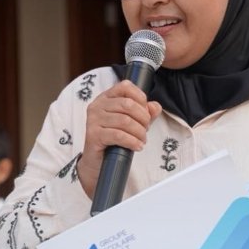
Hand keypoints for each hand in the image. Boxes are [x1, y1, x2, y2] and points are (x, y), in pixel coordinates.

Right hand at [77, 80, 161, 196]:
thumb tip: (155, 106)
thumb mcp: (133, 123)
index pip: (125, 86)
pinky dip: (132, 141)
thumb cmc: (114, 140)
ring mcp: (93, 120)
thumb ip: (145, 112)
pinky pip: (118, 135)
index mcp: (106, 97)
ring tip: (142, 140)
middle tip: (146, 130)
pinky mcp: (93, 135)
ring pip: (125, 121)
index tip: (146, 112)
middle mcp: (97, 106)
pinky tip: (137, 146)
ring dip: (139, 132)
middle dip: (143, 118)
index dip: (141, 98)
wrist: (98, 162)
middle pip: (128, 104)